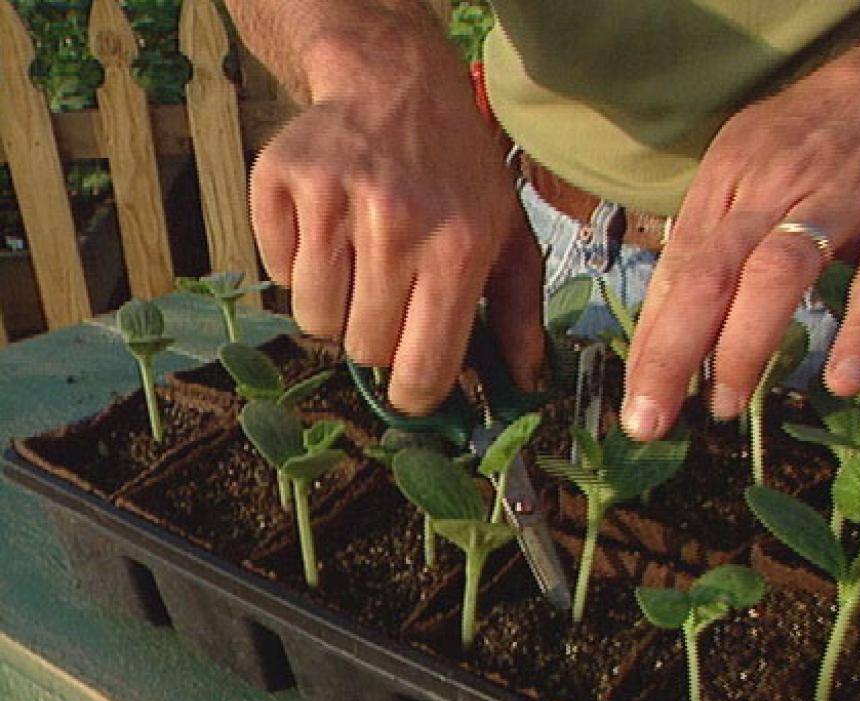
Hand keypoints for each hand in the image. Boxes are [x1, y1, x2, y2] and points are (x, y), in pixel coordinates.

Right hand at [248, 49, 543, 413]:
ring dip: (335, 308)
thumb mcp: (509, 236)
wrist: (398, 84)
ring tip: (360, 264)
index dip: (416, 394)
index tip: (413, 387)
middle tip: (392, 298)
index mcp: (457, 250)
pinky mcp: (283, 182)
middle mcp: (396, 226)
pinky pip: (276, 272)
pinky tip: (328, 230)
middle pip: (364, 349)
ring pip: (314, 320)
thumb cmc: (458, 173)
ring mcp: (333, 201)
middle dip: (377, 339)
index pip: (422, 368)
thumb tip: (521, 383)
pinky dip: (297, 265)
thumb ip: (520, 314)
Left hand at [621, 39, 859, 440]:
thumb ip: (713, 236)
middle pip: (709, 274)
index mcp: (728, 179)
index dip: (652, 337)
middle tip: (650, 419)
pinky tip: (844, 379)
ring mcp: (839, 201)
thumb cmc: (815, 136)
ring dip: (745, 346)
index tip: (634, 396)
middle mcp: (772, 188)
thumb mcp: (747, 166)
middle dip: (672, 353)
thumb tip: (669, 315)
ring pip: (778, 273)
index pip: (677, 268)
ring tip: (726, 405)